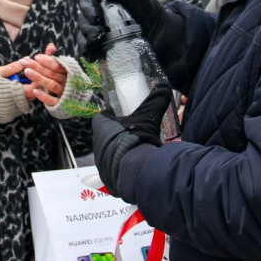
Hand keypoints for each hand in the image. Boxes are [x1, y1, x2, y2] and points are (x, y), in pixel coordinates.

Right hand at [0, 43, 66, 105]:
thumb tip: (27, 60)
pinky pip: (18, 104)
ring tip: (23, 77)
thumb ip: (14, 67)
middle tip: (33, 70)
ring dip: (27, 88)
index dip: (38, 75)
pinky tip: (16, 86)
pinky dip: (20, 95)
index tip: (38, 65)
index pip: (36, 85)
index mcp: (15, 93)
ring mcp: (12, 111)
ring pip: (26, 99)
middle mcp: (16, 105)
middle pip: (33, 93)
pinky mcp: (8, 115)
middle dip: (35, 80)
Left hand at [23, 42, 68, 105]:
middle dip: (37, 67)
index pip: (57, 65)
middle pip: (52, 73)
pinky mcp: (60, 104)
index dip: (46, 60)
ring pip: (51, 85)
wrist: (73, 101)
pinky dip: (44, 96)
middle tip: (24, 62)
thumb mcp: (59, 70)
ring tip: (26, 72)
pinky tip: (34, 90)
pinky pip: (52, 100)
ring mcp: (64, 93)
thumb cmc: (63, 82)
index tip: (35, 57)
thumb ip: (54, 59)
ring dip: (39, 78)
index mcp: (68, 72)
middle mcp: (67, 82)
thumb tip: (51, 45)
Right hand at [79, 0, 166, 60]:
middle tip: (99, 32)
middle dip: (87, 26)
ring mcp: (99, 35)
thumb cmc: (148, 11)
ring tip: (97, 43)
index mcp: (103, 3)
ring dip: (86, 40)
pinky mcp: (103, 51)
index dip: (87, 8)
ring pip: (83, 37)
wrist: (163, 35)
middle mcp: (98, 18)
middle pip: (83, 20)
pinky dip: (88, 54)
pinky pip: (89, 52)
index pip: (86, 2)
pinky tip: (93, 55)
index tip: (97, 15)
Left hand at [92, 84, 171, 198]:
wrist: (134, 169)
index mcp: (101, 125)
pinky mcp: (106, 174)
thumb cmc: (137, 137)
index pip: (102, 117)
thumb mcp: (148, 117)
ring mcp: (100, 160)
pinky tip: (134, 163)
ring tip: (136, 149)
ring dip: (120, 150)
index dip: (111, 117)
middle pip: (106, 134)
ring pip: (109, 151)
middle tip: (134, 132)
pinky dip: (122, 164)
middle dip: (117, 134)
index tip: (124, 117)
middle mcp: (96, 142)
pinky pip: (113, 166)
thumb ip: (156, 101)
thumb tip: (164, 86)